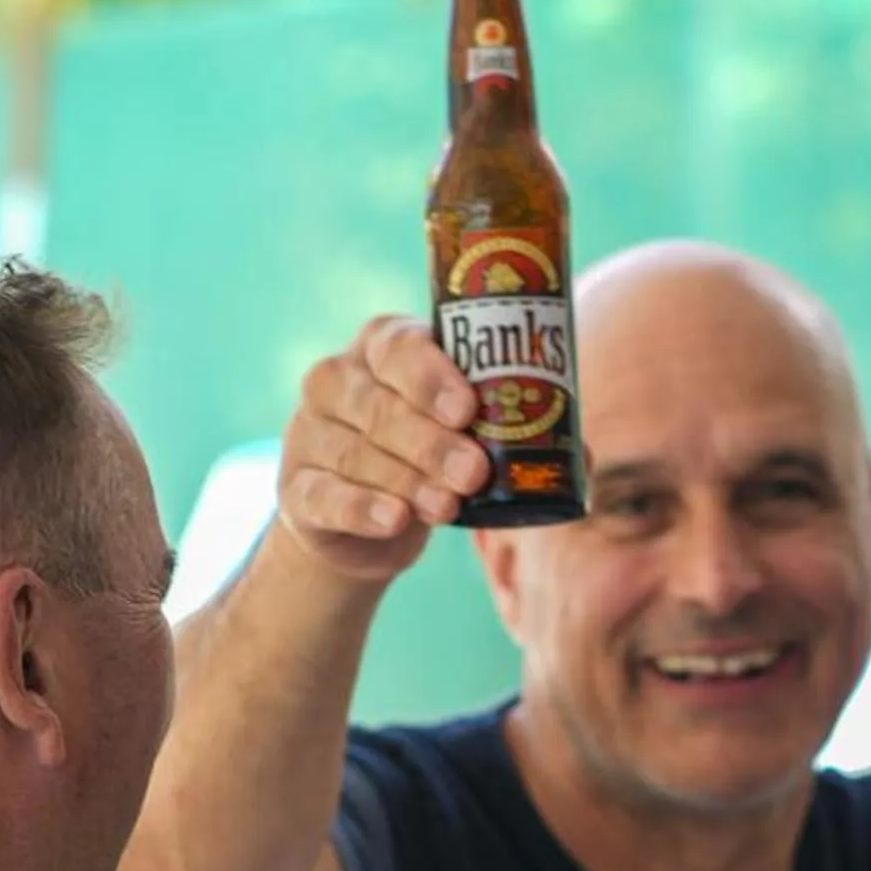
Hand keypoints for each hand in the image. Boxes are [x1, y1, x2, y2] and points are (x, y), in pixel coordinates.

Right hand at [278, 316, 495, 583]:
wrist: (368, 523)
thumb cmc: (428, 456)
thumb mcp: (460, 430)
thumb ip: (502, 426)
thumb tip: (575, 443)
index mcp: (380, 347)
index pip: (399, 347)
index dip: (432, 377)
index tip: (467, 409)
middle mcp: (335, 381)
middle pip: (379, 406)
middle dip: (431, 442)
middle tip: (473, 472)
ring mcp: (309, 433)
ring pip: (356, 453)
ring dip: (407, 481)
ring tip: (448, 506)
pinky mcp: (296, 488)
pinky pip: (324, 495)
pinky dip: (362, 508)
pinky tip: (395, 519)